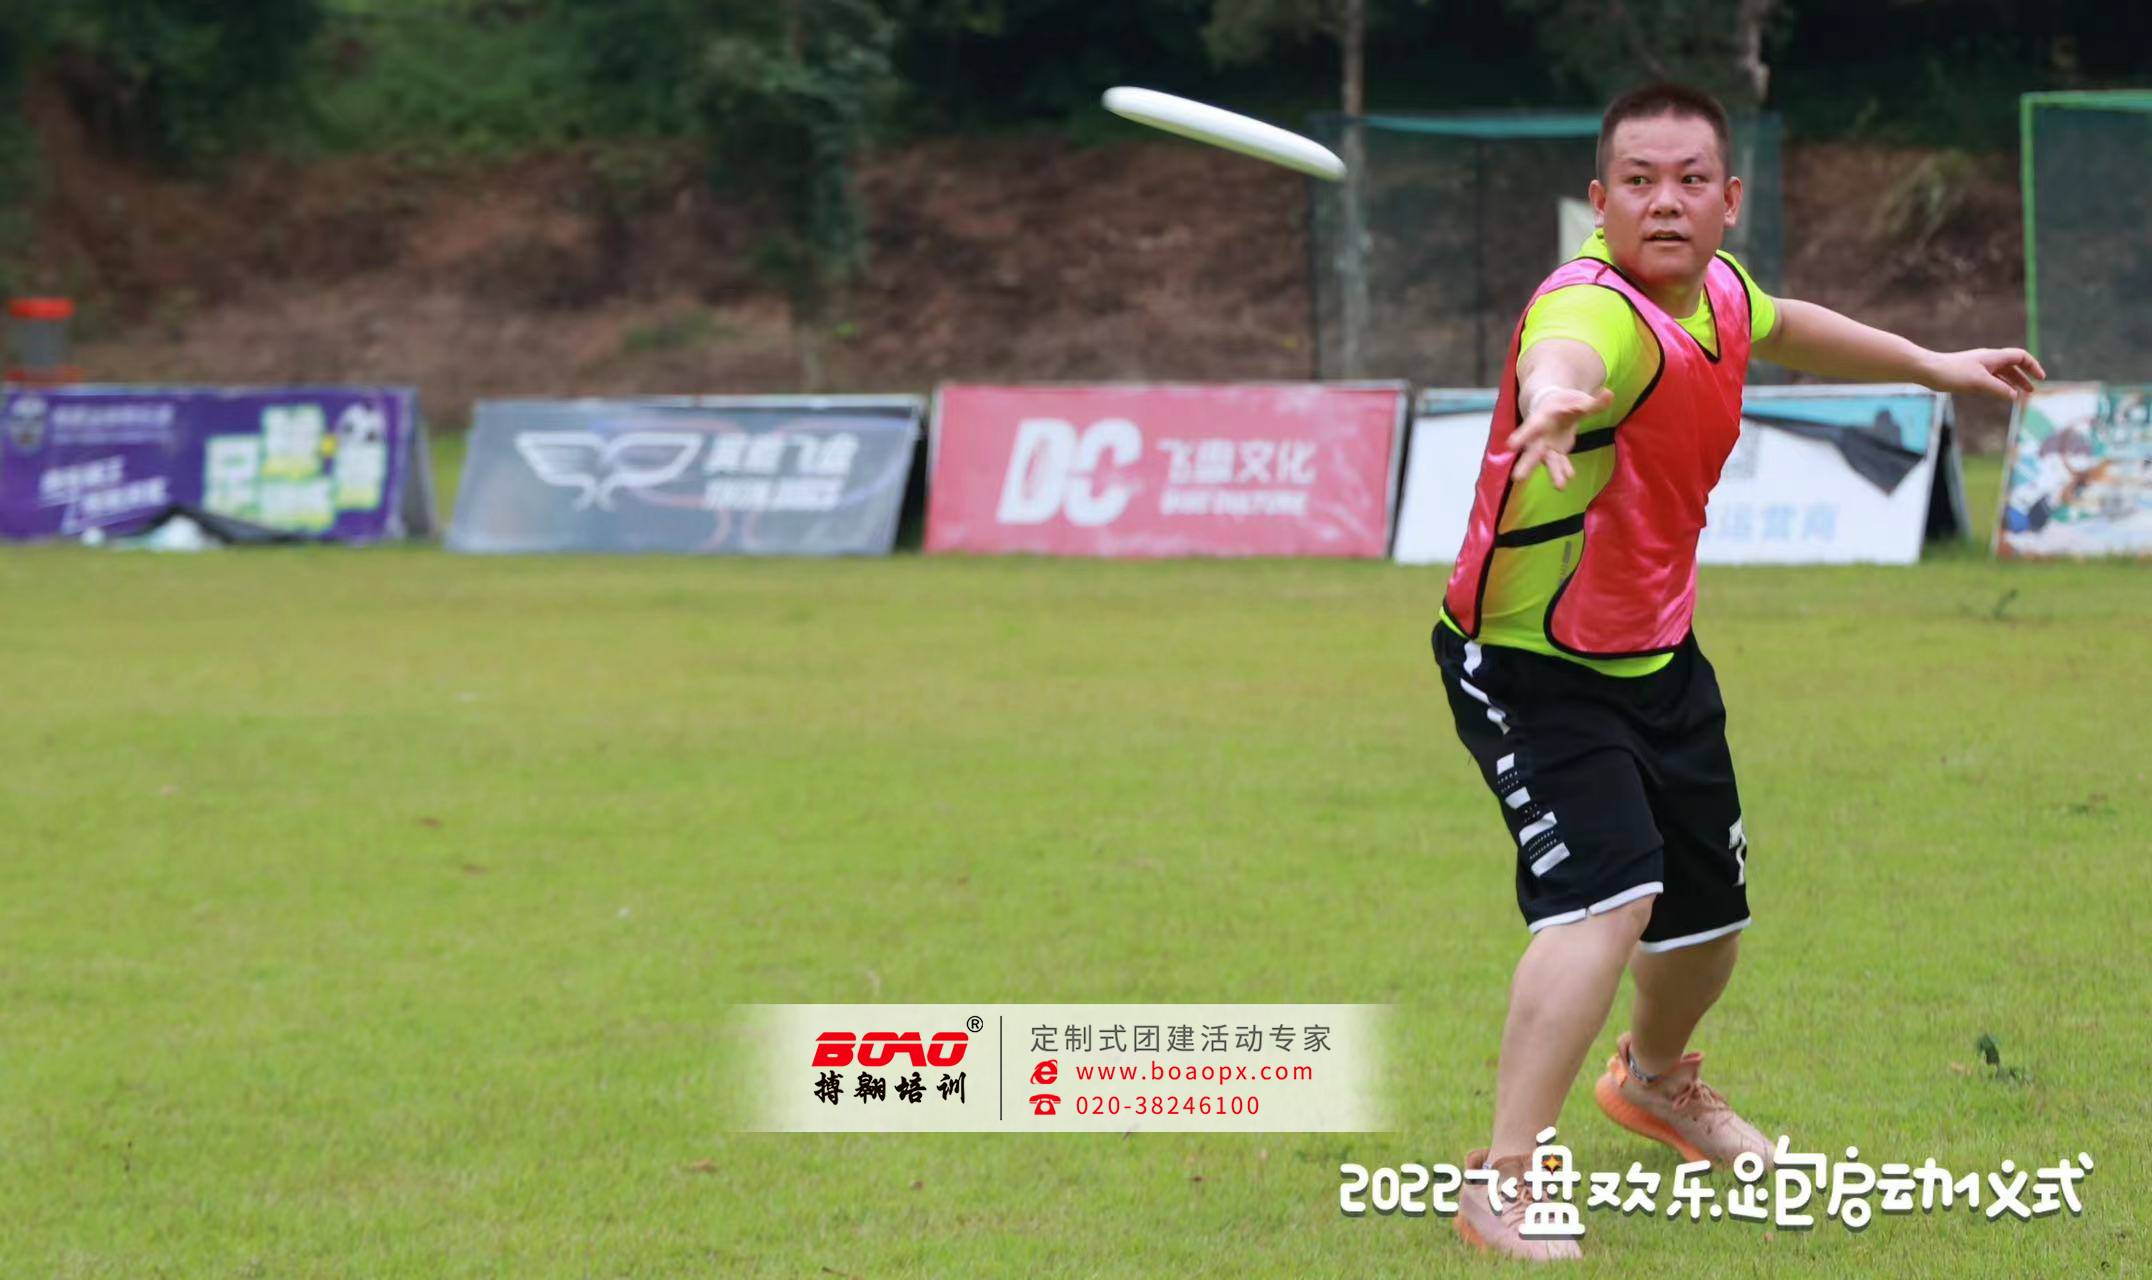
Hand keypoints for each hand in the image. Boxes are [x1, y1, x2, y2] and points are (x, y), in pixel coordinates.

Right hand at [1509, 386, 1614, 488]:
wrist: (1553, 405)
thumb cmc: (1564, 401)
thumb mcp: (1578, 399)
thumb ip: (1594, 402)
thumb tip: (1609, 394)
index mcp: (1541, 418)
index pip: (1530, 427)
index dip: (1521, 436)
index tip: (1510, 446)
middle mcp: (1540, 435)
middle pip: (1532, 451)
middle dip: (1526, 464)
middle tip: (1517, 477)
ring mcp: (1547, 446)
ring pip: (1547, 461)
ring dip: (1553, 473)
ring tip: (1560, 487)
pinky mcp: (1555, 453)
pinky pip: (1559, 463)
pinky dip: (1564, 470)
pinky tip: (1569, 479)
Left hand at [1924, 348, 2046, 400]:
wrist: (1928, 370)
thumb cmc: (1953, 373)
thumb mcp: (1979, 383)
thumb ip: (1998, 389)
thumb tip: (2015, 397)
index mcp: (1994, 357)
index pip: (2020, 357)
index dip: (2033, 366)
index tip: (2041, 378)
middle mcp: (1988, 360)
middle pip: (2012, 366)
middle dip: (2024, 378)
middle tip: (2032, 392)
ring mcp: (1978, 366)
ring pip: (2001, 374)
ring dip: (2012, 383)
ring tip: (2019, 396)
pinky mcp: (1969, 374)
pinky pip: (1990, 379)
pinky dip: (1999, 386)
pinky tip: (2000, 394)